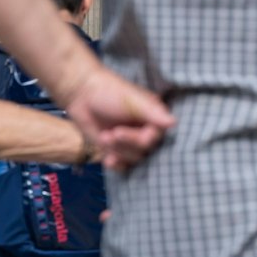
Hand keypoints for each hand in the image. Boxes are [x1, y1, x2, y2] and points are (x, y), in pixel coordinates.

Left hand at [58, 67, 174, 172]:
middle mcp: (145, 129)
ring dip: (117, 151)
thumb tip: (174, 122)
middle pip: (144, 151)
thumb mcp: (133, 100)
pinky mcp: (118, 149)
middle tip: (108, 135)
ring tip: (103, 137)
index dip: (136, 139)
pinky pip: (124, 165)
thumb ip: (153, 113)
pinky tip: (107, 160)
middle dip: (125, 145)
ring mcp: (131, 141)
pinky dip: (116, 165)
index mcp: (153, 116)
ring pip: (134, 159)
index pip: (154, 138)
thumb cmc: (109, 91)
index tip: (117, 132)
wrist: (82, 94)